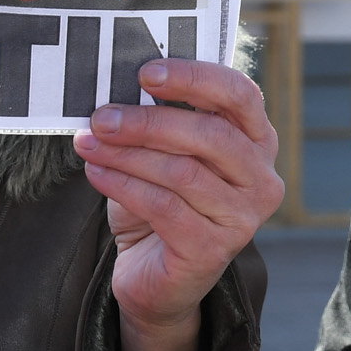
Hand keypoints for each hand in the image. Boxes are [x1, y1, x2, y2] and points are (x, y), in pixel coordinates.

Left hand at [72, 60, 281, 350]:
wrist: (156, 278)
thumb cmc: (161, 204)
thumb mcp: (164, 154)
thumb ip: (159, 120)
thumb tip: (118, 86)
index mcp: (257, 141)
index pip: (240, 95)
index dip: (195, 78)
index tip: (147, 73)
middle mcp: (261, 178)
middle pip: (211, 134)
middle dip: (149, 121)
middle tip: (102, 116)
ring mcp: (244, 218)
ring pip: (183, 172)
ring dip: (127, 155)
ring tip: (89, 144)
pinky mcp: (214, 250)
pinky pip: (164, 207)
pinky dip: (124, 186)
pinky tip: (96, 173)